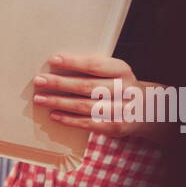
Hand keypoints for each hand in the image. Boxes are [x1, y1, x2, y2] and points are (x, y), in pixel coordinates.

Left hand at [32, 54, 170, 141]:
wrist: (146, 110)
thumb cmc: (119, 87)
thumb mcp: (114, 74)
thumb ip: (93, 70)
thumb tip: (57, 65)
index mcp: (122, 71)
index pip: (95, 65)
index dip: (74, 62)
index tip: (53, 59)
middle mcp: (124, 89)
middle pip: (86, 86)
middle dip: (59, 83)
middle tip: (39, 80)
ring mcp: (121, 110)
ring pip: (84, 105)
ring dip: (58, 102)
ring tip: (39, 99)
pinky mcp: (115, 127)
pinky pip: (87, 123)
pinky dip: (68, 119)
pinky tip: (53, 115)